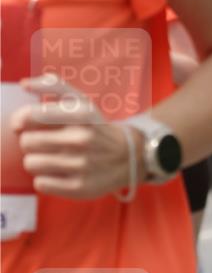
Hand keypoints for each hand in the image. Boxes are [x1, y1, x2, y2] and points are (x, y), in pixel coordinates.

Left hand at [11, 75, 143, 198]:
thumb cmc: (95, 127)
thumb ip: (53, 86)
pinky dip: (45, 178)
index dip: (21, 120)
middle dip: (31, 142)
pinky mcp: (79, 187)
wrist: (128, 156)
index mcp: (81, 114)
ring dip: (37, 161)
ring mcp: (81, 165)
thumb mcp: (82, 102)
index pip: (31, 115)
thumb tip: (24, 84)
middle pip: (26, 141)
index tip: (23, 124)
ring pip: (30, 163)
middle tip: (45, 143)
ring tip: (52, 158)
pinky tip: (59, 173)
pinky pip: (40, 183)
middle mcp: (82, 139)